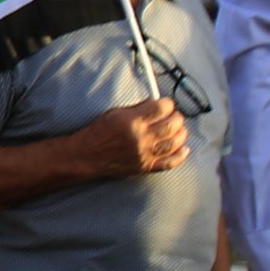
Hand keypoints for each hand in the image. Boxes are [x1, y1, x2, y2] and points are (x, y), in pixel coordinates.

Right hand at [74, 98, 188, 179]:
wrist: (85, 156)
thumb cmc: (98, 132)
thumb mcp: (114, 113)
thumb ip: (137, 109)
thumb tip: (157, 104)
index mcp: (131, 121)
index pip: (161, 108)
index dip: (168, 104)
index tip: (167, 104)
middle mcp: (140, 138)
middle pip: (172, 125)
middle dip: (178, 118)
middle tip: (175, 116)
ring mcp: (144, 154)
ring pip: (174, 142)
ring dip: (181, 133)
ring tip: (179, 129)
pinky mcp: (145, 166)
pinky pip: (169, 162)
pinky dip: (180, 156)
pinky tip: (184, 148)